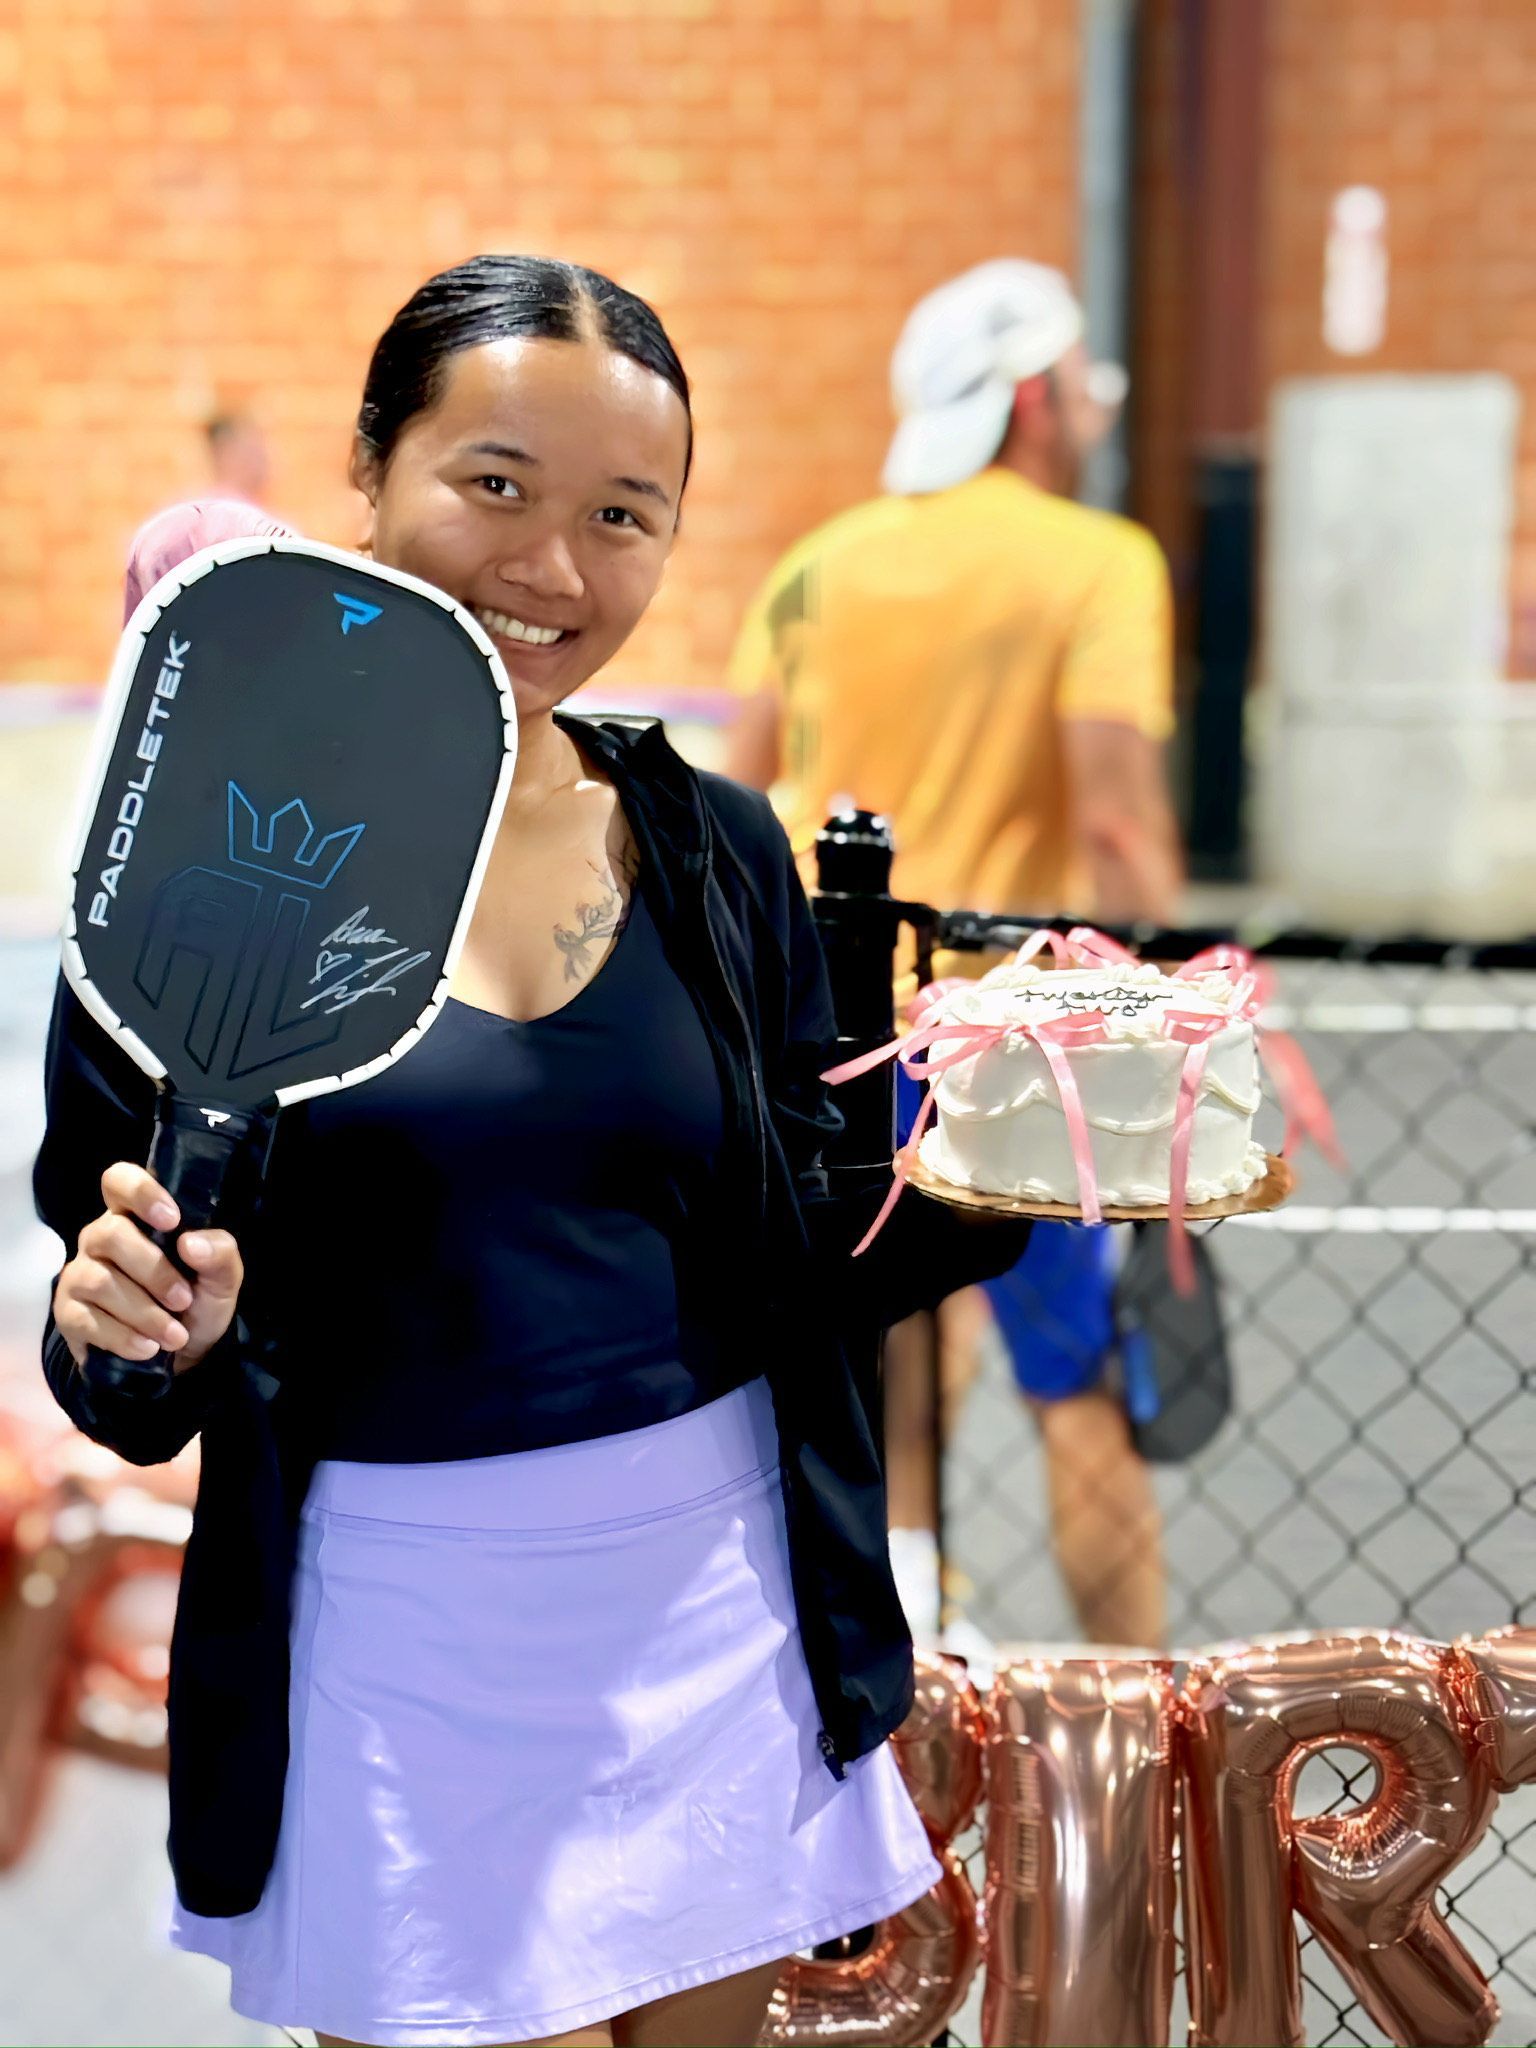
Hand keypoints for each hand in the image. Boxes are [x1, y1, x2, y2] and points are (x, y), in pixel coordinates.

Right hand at [53, 1163, 243, 1373]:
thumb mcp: (222, 1279)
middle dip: (153, 1271)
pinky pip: (87, 1320)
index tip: (172, 1220)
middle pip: (110, 1234)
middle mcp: (100, 1238)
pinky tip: (148, 1348)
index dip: (140, 1191)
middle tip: (183, 1299)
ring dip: (144, 1312)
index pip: (119, 1180)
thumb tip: (192, 1243)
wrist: (179, 1357)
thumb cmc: (196, 1301)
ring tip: (174, 1335)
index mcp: (136, 1216)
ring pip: (100, 1281)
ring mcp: (80, 1274)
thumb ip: (220, 1254)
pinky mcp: (69, 1313)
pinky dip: (123, 1337)